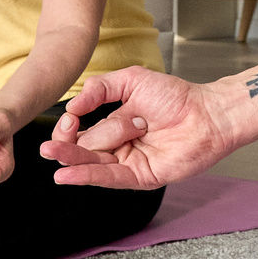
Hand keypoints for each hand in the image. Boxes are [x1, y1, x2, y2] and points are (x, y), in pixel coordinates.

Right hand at [38, 66, 251, 189]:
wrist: (207, 112)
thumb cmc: (175, 96)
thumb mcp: (131, 80)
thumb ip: (100, 88)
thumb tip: (72, 105)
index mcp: (114, 126)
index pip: (81, 133)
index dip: (69, 128)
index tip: (66, 120)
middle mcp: (119, 147)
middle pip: (85, 147)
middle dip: (77, 140)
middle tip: (56, 140)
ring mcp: (129, 163)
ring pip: (94, 162)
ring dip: (71, 158)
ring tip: (50, 153)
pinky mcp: (141, 177)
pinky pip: (110, 178)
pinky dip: (87, 175)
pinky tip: (66, 174)